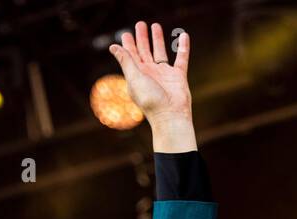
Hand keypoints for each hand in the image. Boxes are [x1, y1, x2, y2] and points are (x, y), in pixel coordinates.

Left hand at [108, 21, 195, 149]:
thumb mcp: (134, 78)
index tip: (126, 34)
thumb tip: (113, 47)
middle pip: (145, 51)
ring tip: (155, 26)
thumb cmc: (150, 100)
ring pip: (160, 52)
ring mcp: (164, 74)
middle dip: (142, 38)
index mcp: (137, 75)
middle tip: (140, 24)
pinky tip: (183, 36)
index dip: (128, 44)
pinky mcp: (178, 76)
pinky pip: (181, 58)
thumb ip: (126, 61)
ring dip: (158, 39)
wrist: (170, 115)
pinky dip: (183, 47)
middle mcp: (150, 74)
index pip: (131, 56)